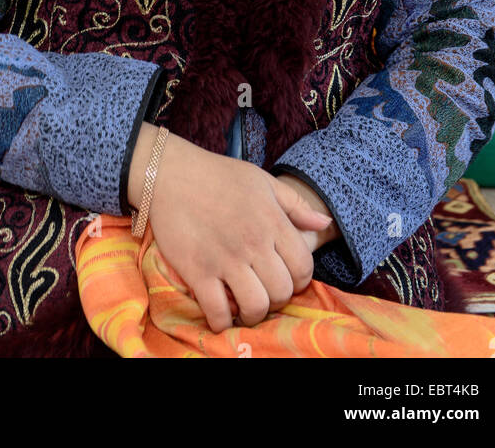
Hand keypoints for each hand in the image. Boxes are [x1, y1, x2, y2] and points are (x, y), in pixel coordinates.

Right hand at [128, 123, 332, 332]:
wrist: (170, 172)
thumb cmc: (218, 175)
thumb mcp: (262, 181)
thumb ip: (296, 205)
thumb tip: (325, 224)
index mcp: (272, 221)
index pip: (303, 267)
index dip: (299, 279)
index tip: (285, 277)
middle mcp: (253, 243)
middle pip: (281, 292)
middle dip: (277, 298)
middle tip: (264, 291)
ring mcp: (225, 259)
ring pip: (255, 307)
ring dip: (253, 314)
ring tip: (245, 307)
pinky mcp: (197, 271)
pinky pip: (217, 312)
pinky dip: (222, 321)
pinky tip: (221, 312)